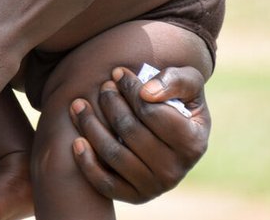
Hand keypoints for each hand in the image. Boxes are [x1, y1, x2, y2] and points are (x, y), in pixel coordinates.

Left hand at [69, 66, 209, 202]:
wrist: (175, 134)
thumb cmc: (179, 101)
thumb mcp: (189, 83)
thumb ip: (175, 80)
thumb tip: (147, 93)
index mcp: (192, 142)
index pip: (152, 112)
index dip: (130, 89)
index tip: (117, 73)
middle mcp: (175, 170)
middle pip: (130, 131)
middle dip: (110, 103)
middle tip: (103, 86)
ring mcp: (155, 186)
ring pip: (114, 154)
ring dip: (90, 126)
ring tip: (79, 104)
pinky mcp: (135, 196)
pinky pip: (105, 183)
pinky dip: (87, 163)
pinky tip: (77, 140)